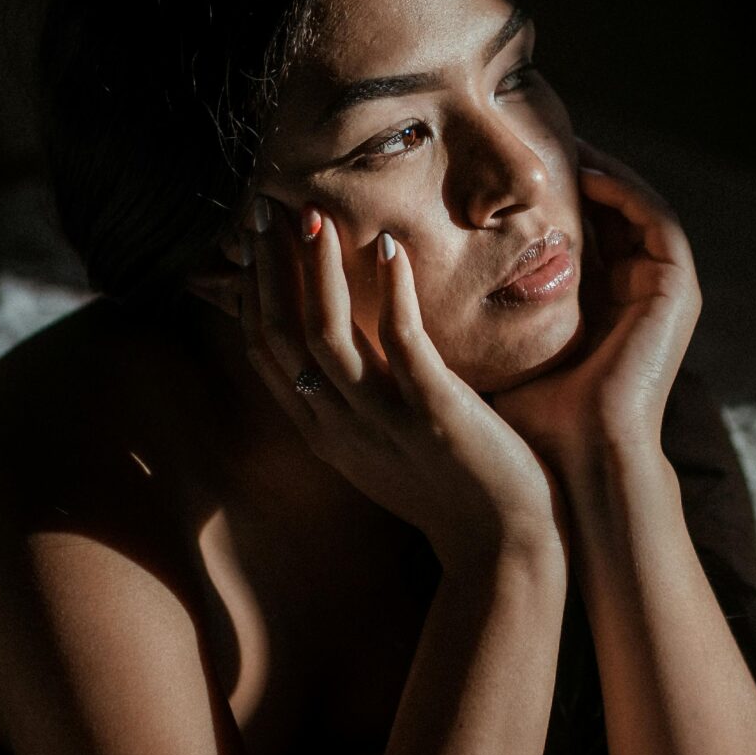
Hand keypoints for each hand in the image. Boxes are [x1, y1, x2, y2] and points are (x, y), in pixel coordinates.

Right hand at [239, 195, 565, 570]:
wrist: (503, 547)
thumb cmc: (450, 488)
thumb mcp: (382, 445)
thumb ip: (356, 399)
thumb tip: (350, 339)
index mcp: (322, 432)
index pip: (265, 352)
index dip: (251, 291)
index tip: (251, 239)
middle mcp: (339, 426)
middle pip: (281, 336)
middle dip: (269, 268)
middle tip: (266, 207)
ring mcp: (385, 420)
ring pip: (326, 336)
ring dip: (317, 269)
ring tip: (316, 215)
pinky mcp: (435, 413)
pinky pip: (402, 342)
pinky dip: (391, 291)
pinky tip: (390, 247)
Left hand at [491, 136, 701, 464]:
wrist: (576, 465)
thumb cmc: (526, 421)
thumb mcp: (490, 349)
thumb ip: (464, 313)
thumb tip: (393, 277)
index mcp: (596, 307)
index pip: (569, 231)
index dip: (534, 197)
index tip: (489, 166)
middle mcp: (632, 294)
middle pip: (602, 210)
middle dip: (565, 170)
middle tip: (523, 129)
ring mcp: (660, 291)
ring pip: (631, 205)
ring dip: (598, 167)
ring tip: (553, 134)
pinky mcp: (678, 290)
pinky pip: (655, 219)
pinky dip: (624, 189)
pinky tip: (583, 169)